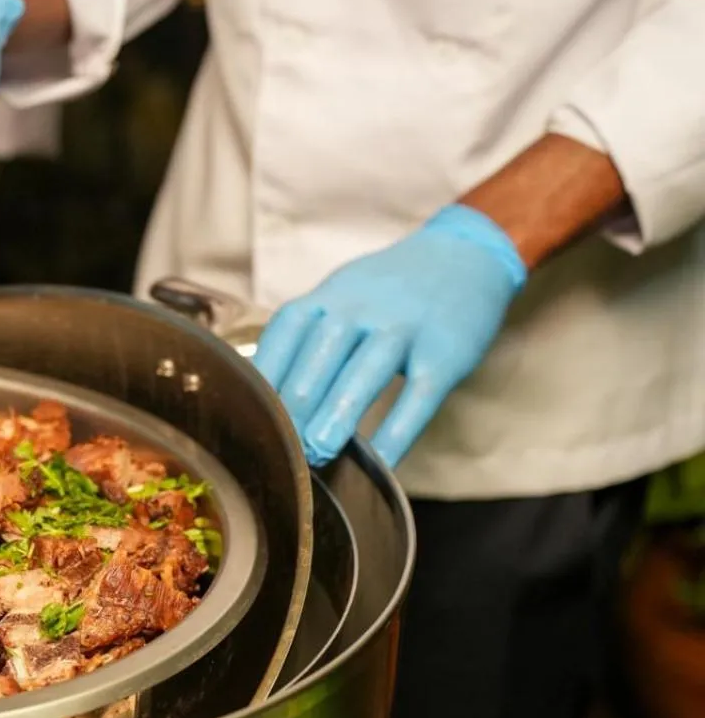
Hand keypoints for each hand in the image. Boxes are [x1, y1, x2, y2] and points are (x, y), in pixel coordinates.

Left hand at [252, 205, 528, 467]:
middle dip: (297, 403)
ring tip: (318, 452)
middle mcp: (362, 306)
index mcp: (329, 296)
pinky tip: (380, 463)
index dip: (266, 374)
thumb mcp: (341, 296)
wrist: (467, 253)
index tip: (250, 414)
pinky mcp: (444, 352)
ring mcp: (405, 327)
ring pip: (366, 370)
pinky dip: (398, 431)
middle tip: (281, 447)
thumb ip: (307, 338)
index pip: (286, 331)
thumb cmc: (387, 290)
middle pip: (320, 354)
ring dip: (338, 413)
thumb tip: (263, 397)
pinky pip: (418, 396)